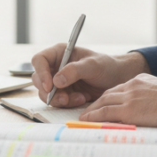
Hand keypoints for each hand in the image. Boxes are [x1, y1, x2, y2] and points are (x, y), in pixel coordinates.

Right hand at [31, 46, 148, 107]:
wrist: (117, 79)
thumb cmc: (107, 66)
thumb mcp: (93, 65)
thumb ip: (74, 71)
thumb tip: (56, 81)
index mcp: (59, 53)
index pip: (39, 60)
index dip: (41, 73)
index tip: (49, 86)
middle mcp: (55, 66)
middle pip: (38, 79)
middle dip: (50, 92)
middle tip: (64, 99)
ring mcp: (58, 81)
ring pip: (46, 93)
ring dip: (60, 99)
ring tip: (79, 98)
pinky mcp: (64, 93)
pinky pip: (57, 101)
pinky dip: (67, 103)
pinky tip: (82, 99)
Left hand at [79, 73, 156, 129]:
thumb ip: (151, 98)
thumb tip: (148, 109)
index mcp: (141, 81)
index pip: (118, 89)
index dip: (108, 97)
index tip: (102, 103)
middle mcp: (132, 86)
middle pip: (107, 94)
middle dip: (96, 103)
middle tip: (87, 111)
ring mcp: (129, 98)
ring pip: (103, 102)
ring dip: (91, 110)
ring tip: (83, 117)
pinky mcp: (129, 110)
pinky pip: (105, 113)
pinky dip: (93, 116)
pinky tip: (87, 120)